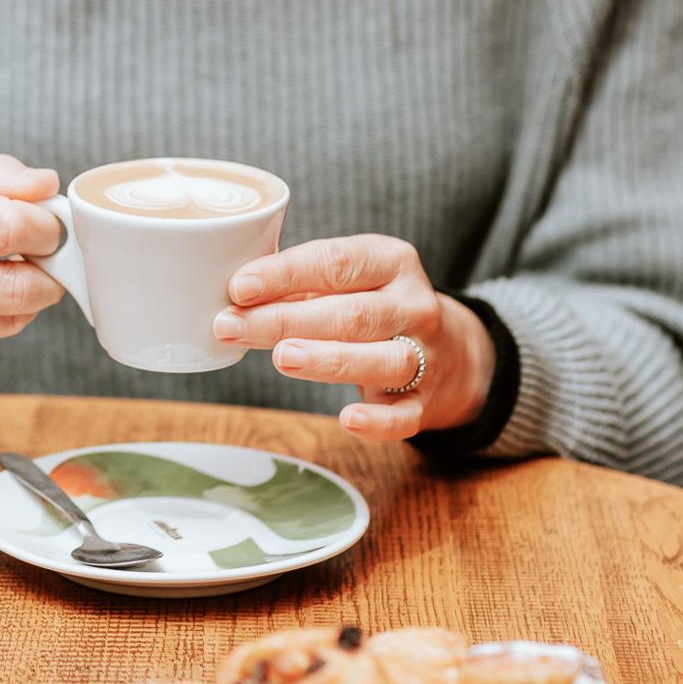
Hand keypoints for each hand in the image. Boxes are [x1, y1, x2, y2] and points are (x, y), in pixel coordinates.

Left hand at [212, 235, 495, 442]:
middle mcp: (414, 305)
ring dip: (329, 360)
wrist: (450, 351)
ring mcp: (426, 355)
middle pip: (351, 313)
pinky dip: (379, 422)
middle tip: (232, 327)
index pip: (335, 262)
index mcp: (391, 262)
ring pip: (381, 358)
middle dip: (287, 320)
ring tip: (282, 359)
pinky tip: (348, 419)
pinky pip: (404, 415)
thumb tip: (232, 297)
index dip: (285, 273)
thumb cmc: (372, 306)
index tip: (239, 287)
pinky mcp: (425, 402)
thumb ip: (297, 283)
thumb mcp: (346, 280)